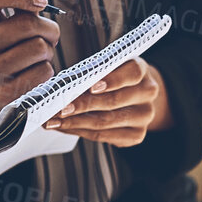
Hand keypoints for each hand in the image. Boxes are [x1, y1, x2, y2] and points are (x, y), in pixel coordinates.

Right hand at [0, 0, 59, 107]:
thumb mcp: (17, 22)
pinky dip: (48, 71)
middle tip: (49, 37)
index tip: (41, 3)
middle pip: (25, 25)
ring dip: (49, 51)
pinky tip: (37, 72)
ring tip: (41, 56)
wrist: (8, 90)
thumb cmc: (16, 49)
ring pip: (38, 48)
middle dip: (48, 29)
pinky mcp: (4, 92)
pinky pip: (42, 72)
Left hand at [44, 57, 169, 146]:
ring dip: (75, 122)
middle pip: (113, 102)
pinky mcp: (136, 135)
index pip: (132, 74)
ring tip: (54, 120)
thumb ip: (95, 71)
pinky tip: (64, 127)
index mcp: (142, 71)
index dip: (112, 80)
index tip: (90, 86)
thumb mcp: (110, 65)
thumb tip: (65, 85)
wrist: (137, 93)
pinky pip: (103, 136)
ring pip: (105, 122)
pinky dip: (80, 131)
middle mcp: (147, 94)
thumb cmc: (116, 76)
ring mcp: (144, 117)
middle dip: (82, 105)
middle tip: (60, 108)